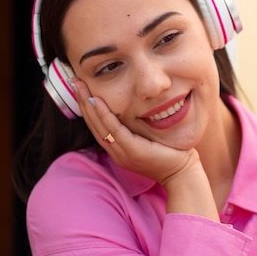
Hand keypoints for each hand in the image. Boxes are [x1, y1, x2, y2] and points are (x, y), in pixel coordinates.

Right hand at [72, 79, 218, 220]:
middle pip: (93, 124)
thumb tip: (133, 108)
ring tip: (80, 87)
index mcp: (118, 148)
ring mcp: (122, 153)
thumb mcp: (148, 138)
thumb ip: (136, 127)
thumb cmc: (169, 153)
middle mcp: (116, 151)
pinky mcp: (133, 152)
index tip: (81, 88)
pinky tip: (97, 101)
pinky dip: (104, 115)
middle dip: (82, 102)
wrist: (181, 173)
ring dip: (88, 105)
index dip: (87, 107)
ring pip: (99, 126)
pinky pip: (115, 130)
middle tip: (74, 81)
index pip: (97, 126)